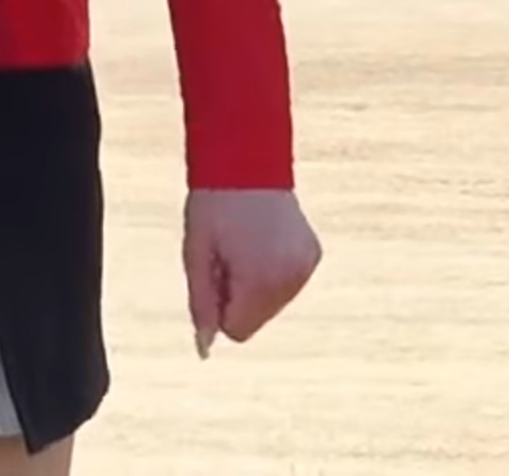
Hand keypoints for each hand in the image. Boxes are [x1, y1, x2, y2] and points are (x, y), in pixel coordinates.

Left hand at [183, 188, 320, 353]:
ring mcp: (306, 267)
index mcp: (260, 280)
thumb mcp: (195, 254)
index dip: (218, 305)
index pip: (237, 330)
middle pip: (256, 319)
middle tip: (225, 254)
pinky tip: (261, 239)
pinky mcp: (313, 255)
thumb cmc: (212, 206)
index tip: (212, 272)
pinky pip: (287, 282)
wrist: (246, 160)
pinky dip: (272, 271)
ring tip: (242, 243)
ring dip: (254, 285)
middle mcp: (290, 279)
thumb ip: (201, 304)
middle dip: (237, 296)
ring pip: (273, 303)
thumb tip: (204, 348)